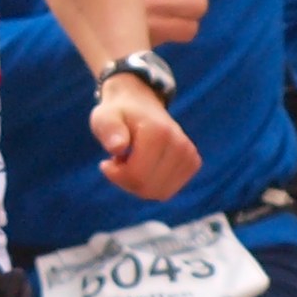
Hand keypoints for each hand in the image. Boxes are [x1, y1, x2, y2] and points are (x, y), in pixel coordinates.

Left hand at [89, 79, 199, 199]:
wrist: (139, 104)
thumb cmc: (118, 114)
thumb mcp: (104, 117)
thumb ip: (108, 129)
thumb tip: (118, 148)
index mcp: (159, 133)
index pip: (137, 176)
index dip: (116, 175)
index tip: (106, 163)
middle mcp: (180, 145)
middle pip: (148, 188)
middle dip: (126, 181)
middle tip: (118, 162)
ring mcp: (189, 155)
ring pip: (160, 193)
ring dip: (138, 184)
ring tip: (132, 162)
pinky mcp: (192, 163)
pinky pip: (167, 190)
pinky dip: (152, 185)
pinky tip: (145, 167)